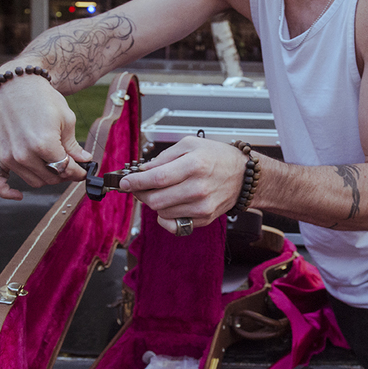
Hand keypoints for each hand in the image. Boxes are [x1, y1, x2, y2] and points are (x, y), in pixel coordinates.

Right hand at [0, 75, 91, 199]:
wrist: (16, 84)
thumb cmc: (43, 98)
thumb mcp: (66, 119)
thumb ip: (73, 146)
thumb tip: (84, 161)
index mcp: (44, 144)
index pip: (66, 169)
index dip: (78, 172)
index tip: (84, 170)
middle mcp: (24, 154)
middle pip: (51, 178)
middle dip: (64, 173)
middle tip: (71, 165)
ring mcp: (9, 156)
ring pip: (34, 182)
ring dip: (46, 177)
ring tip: (53, 164)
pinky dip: (6, 191)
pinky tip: (18, 194)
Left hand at [119, 136, 246, 232]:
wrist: (242, 175)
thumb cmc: (216, 157)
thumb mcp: (190, 144)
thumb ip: (164, 157)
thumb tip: (142, 171)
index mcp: (194, 165)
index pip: (156, 178)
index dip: (135, 182)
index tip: (124, 182)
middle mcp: (198, 188)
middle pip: (155, 200)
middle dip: (141, 193)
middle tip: (139, 186)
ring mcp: (201, 206)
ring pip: (161, 213)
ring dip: (155, 203)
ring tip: (161, 191)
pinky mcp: (204, 219)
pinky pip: (174, 224)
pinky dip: (166, 216)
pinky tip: (171, 204)